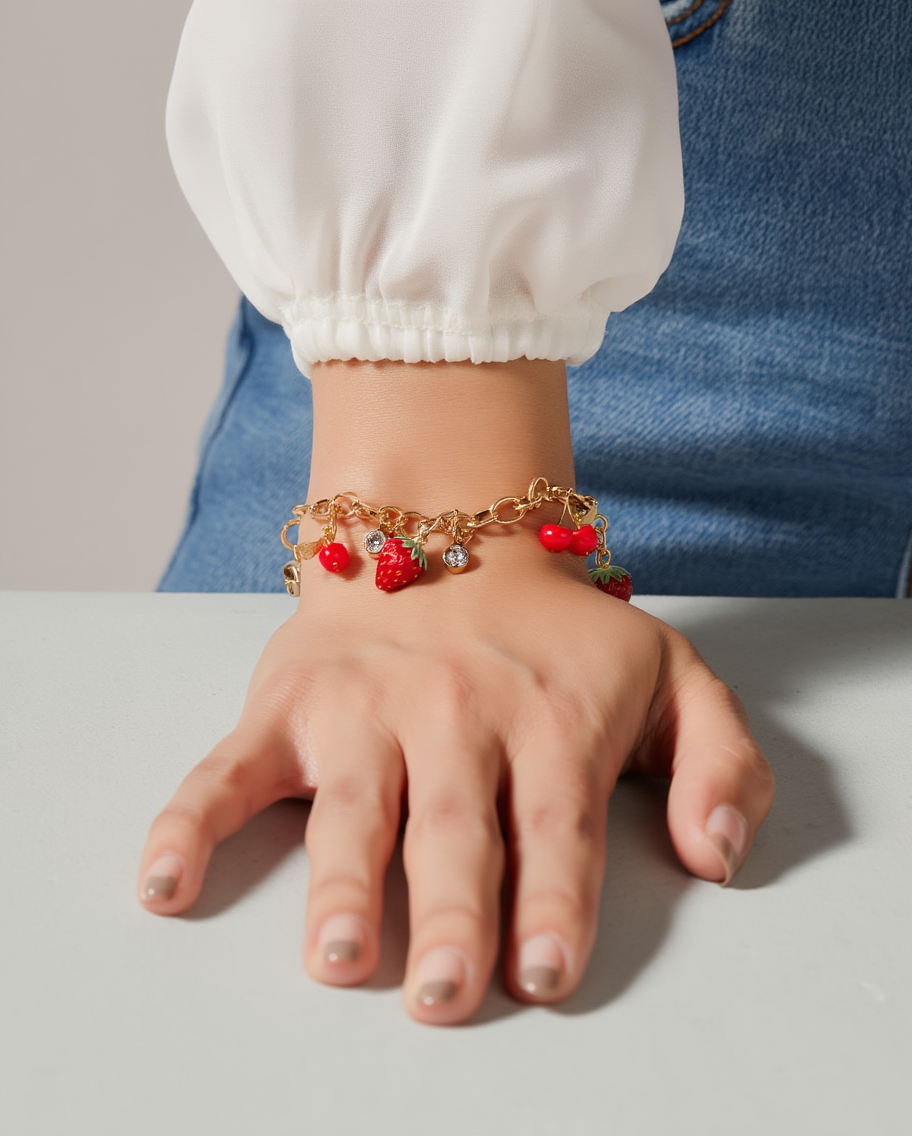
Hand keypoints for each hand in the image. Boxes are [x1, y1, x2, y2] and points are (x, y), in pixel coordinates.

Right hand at [137, 538, 774, 1025]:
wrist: (449, 528)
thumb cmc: (561, 630)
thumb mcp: (674, 673)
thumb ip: (722, 762)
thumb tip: (716, 859)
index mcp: (552, 717)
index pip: (556, 825)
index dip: (552, 902)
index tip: (542, 975)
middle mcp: (455, 712)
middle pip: (455, 829)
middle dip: (450, 916)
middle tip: (443, 994)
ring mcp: (365, 706)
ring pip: (353, 806)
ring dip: (340, 883)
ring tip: (336, 957)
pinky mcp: (294, 702)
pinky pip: (231, 765)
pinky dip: (192, 820)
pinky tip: (165, 881)